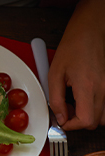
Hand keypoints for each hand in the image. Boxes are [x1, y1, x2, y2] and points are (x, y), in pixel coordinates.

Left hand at [48, 0, 104, 131]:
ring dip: (89, 115)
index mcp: (88, 87)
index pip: (86, 121)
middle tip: (66, 111)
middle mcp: (103, 89)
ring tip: (75, 103)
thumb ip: (55, 100)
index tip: (62, 120)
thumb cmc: (74, 46)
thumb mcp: (55, 74)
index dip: (72, 126)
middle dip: (79, 122)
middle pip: (97, 122)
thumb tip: (60, 118)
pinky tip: (83, 96)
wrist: (91, 29)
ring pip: (104, 114)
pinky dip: (95, 106)